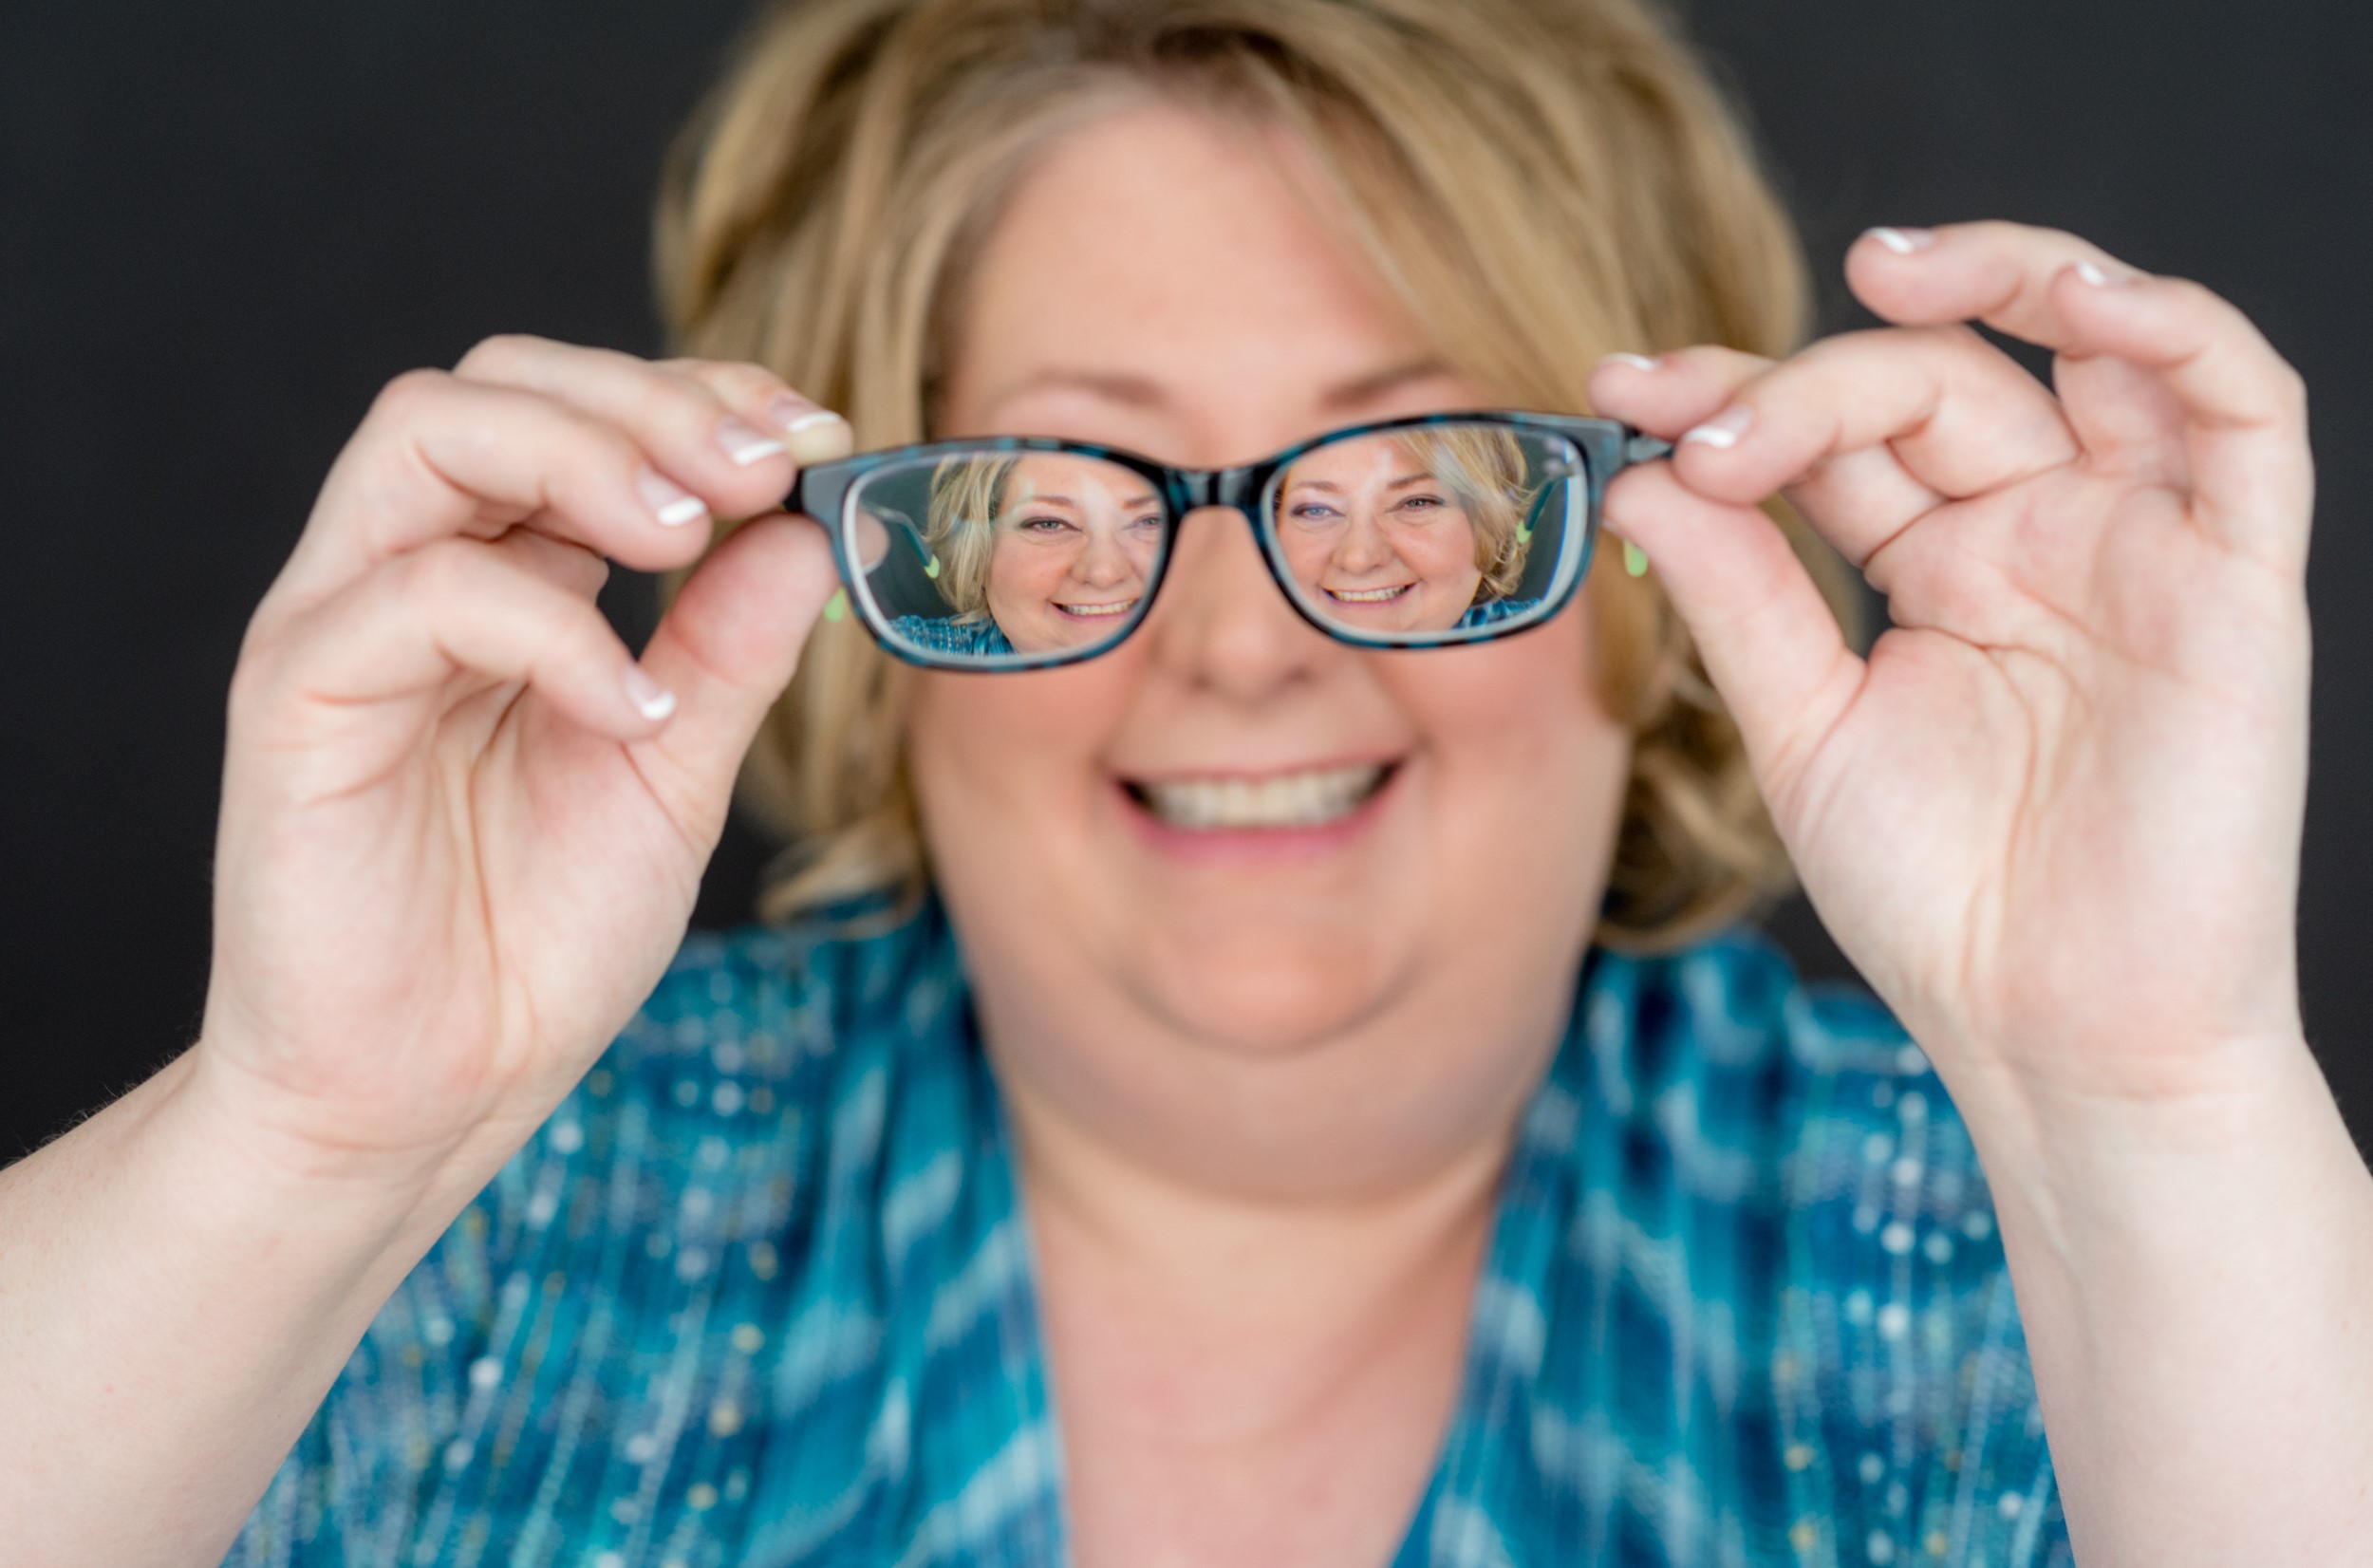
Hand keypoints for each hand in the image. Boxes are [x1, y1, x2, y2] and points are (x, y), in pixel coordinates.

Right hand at [194, 336, 843, 1183]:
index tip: (816, 441)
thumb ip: (730, 650)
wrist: (431, 1094)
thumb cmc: (536, 940)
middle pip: (498, 386)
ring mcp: (345, 626)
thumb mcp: (674, 774)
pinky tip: (635, 705)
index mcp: (504, 581)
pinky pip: (416, 597)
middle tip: (765, 465)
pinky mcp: (299, 698)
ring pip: (427, 434)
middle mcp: (411, 575)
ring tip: (692, 533)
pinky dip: (550, 629)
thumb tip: (806, 531)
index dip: (697, 399)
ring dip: (583, 455)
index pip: (579, 414)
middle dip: (648, 401)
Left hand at [1589, 222, 2312, 1122]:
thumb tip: (1640, 475)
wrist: (2053, 1038)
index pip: (1837, 435)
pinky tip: (2074, 300)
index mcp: (1936, 568)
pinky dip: (2175, 333)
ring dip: (2005, 275)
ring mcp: (2135, 548)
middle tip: (1685, 409)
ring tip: (1884, 263)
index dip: (1733, 398)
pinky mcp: (2234, 580)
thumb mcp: (1805, 730)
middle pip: (1930, 385)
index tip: (1616, 391)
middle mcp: (2036, 536)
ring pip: (2094, 352)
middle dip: (1800, 378)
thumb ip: (1741, 596)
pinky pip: (2243, 416)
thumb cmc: (1941, 903)